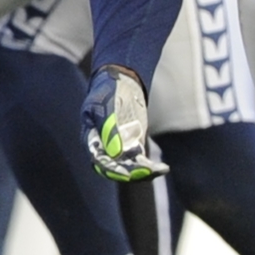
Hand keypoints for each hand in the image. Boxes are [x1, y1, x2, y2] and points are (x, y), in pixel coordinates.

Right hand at [82, 65, 166, 181]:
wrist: (121, 82)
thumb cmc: (107, 92)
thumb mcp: (105, 106)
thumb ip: (109, 128)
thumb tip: (116, 153)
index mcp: (91, 139)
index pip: (100, 161)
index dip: (113, 169)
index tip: (128, 172)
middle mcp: (104, 149)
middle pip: (116, 169)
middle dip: (132, 172)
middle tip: (148, 171)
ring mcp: (119, 148)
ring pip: (129, 168)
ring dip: (143, 172)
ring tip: (159, 170)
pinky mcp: (133, 146)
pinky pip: (140, 162)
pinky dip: (150, 166)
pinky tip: (162, 168)